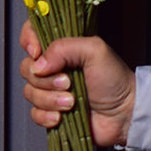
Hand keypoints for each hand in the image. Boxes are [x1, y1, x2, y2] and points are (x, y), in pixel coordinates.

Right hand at [18, 20, 135, 147]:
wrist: (124, 114)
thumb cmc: (114, 79)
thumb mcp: (94, 50)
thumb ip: (64, 48)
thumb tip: (38, 63)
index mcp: (61, 47)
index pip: (31, 33)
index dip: (28, 41)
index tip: (37, 52)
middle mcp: (53, 66)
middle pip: (27, 67)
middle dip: (45, 79)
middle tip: (68, 83)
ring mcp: (51, 90)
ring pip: (30, 92)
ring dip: (50, 99)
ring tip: (72, 102)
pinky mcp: (51, 112)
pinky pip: (34, 113)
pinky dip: (45, 116)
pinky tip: (61, 117)